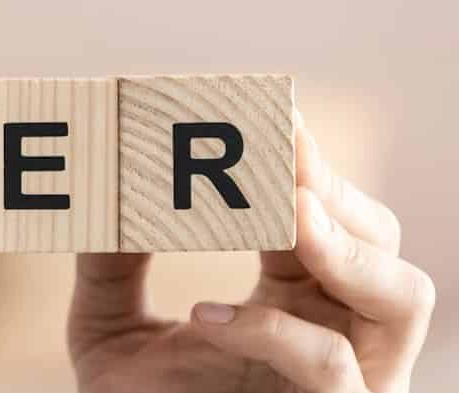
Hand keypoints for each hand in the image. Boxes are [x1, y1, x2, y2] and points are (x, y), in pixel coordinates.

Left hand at [69, 118, 432, 392]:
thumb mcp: (108, 331)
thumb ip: (108, 265)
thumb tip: (102, 190)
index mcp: (295, 296)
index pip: (318, 216)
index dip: (303, 165)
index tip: (268, 115)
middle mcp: (337, 330)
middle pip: (378, 240)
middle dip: (334, 189)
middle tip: (281, 148)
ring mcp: (348, 379)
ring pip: (402, 298)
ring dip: (350, 249)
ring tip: (291, 213)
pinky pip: (335, 370)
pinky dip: (278, 333)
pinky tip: (209, 315)